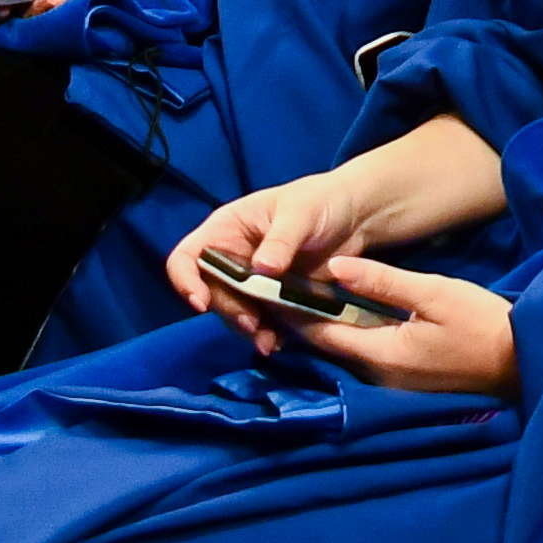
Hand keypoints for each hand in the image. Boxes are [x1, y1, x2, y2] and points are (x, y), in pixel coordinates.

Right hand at [174, 159, 419, 331]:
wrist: (356, 218)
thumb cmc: (322, 201)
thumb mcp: (301, 212)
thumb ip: (281, 239)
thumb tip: (260, 268)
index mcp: (227, 229)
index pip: (187, 257)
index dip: (186, 280)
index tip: (202, 303)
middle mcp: (232, 257)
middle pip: (210, 292)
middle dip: (227, 311)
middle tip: (253, 324)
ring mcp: (251, 281)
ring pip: (233, 312)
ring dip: (246, 329)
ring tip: (270, 342)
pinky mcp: (272, 300)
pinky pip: (259, 322)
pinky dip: (266, 334)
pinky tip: (281, 341)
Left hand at [287, 258, 519, 397]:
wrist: (519, 360)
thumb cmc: (480, 324)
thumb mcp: (433, 293)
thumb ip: (383, 282)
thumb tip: (336, 266)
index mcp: (380, 355)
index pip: (321, 333)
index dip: (293, 310)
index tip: (270, 285)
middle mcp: (376, 376)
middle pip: (327, 345)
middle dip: (302, 318)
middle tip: (279, 284)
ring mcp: (389, 382)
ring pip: (343, 350)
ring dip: (323, 326)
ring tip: (301, 293)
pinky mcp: (401, 379)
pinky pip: (362, 354)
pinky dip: (346, 333)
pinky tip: (342, 312)